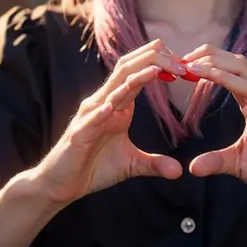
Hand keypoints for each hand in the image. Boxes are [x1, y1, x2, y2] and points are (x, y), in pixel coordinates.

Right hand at [36, 39, 185, 204]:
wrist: (61, 185)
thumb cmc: (92, 168)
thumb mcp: (131, 165)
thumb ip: (154, 164)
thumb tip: (179, 171)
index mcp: (117, 105)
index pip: (137, 74)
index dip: (160, 66)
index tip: (185, 66)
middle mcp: (103, 103)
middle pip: (127, 70)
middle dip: (153, 60)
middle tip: (181, 62)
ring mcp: (89, 117)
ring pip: (111, 89)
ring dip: (134, 78)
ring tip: (155, 70)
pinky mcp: (78, 135)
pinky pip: (92, 119)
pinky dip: (103, 111)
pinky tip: (115, 107)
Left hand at [182, 46, 246, 201]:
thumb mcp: (236, 164)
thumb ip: (215, 161)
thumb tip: (192, 167)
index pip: (227, 72)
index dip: (204, 65)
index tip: (179, 66)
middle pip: (233, 62)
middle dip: (206, 55)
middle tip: (178, 59)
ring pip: (242, 69)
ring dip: (215, 63)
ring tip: (190, 64)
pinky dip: (230, 79)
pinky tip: (211, 76)